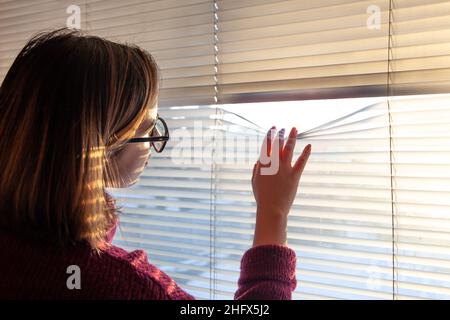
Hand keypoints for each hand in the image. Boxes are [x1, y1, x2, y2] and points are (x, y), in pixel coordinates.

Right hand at [252, 126, 310, 246]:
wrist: (271, 209)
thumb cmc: (262, 197)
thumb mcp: (255, 182)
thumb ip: (256, 170)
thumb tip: (258, 161)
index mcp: (262, 165)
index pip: (266, 145)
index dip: (269, 135)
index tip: (272, 129)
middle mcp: (273, 164)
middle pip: (277, 144)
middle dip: (279, 134)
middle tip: (282, 128)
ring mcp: (285, 169)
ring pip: (288, 149)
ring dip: (291, 137)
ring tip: (294, 129)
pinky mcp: (295, 176)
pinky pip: (301, 162)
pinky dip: (306, 153)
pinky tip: (309, 145)